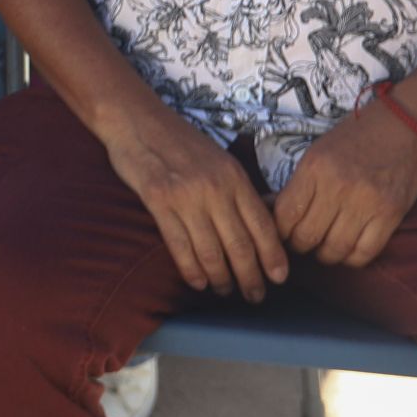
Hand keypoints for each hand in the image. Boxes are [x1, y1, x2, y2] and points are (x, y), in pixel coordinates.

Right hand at [100, 98, 289, 300]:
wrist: (137, 120)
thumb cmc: (179, 142)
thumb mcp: (218, 160)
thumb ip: (236, 190)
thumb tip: (256, 229)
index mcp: (234, 176)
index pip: (263, 226)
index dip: (273, 257)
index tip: (279, 278)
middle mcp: (215, 188)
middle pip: (240, 245)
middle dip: (250, 277)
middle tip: (254, 296)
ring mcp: (186, 196)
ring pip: (211, 251)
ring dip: (221, 278)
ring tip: (224, 290)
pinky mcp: (159, 202)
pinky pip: (180, 246)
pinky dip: (191, 269)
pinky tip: (197, 282)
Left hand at [270, 96, 416, 268]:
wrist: (406, 125)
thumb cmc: (357, 138)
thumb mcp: (318, 152)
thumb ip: (299, 183)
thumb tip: (269, 209)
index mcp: (314, 168)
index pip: (285, 215)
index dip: (279, 232)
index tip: (282, 234)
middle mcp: (337, 186)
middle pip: (307, 237)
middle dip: (299, 246)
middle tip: (301, 245)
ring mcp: (366, 202)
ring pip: (334, 250)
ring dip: (325, 256)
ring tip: (324, 249)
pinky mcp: (391, 215)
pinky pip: (365, 253)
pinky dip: (352, 259)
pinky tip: (348, 251)